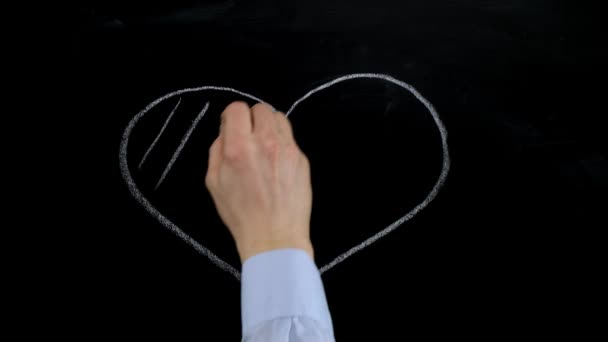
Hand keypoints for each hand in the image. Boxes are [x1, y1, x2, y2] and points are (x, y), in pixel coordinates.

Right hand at [205, 101, 313, 262]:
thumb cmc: (240, 214)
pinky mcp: (302, 158)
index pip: (237, 108)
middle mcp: (264, 142)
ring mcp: (287, 149)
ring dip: (269, 126)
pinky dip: (282, 143)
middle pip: (260, 108)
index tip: (232, 127)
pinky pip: (290, 138)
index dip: (232, 116)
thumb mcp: (214, 182)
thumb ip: (217, 151)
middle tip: (249, 136)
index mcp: (239, 148)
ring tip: (264, 145)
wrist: (274, 236)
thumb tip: (226, 132)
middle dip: (252, 119)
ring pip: (279, 118)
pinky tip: (277, 163)